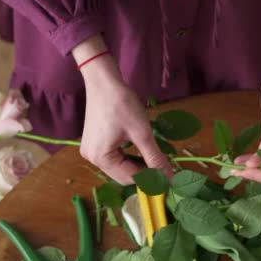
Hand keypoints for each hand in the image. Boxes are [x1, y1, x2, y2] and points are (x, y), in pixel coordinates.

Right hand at [73, 36, 171, 183]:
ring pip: (119, 167)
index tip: (170, 175)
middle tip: (164, 164)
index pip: (130, 178)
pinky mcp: (93, 143)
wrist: (104, 81)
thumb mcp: (142, 133)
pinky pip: (114, 157)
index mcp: (101, 158)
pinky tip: (139, 148)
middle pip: (123, 175)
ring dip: (137, 164)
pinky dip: (128, 156)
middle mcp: (92, 158)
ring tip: (153, 155)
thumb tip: (170, 177)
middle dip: (144, 171)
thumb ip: (155, 158)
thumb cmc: (122, 104)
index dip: (151, 179)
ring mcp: (90, 150)